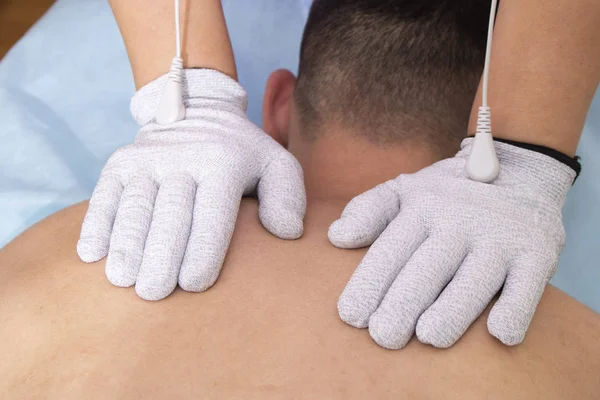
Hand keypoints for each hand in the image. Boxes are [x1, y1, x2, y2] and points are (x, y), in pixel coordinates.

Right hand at [77, 69, 305, 300]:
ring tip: (121, 279)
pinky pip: (105, 194)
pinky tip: (91, 254)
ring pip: (134, 205)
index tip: (193, 284)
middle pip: (170, 213)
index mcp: (223, 163)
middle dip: (160, 254)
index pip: (212, 212)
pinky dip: (97, 222)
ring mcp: (147, 159)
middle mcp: (183, 159)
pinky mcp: (121, 162)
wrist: (198, 110)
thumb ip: (288, 196)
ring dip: (126, 243)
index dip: (202, 249)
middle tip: (154, 293)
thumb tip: (287, 232)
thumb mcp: (276, 164)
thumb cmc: (242, 153)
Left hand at [329, 139, 574, 348]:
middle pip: (427, 268)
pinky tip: (500, 333)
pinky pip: (528, 284)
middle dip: (403, 303)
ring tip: (428, 337)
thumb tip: (336, 236)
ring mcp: (500, 237)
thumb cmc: (450, 192)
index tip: (352, 316)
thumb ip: (370, 211)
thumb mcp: (406, 190)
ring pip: (474, 280)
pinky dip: (516, 308)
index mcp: (422, 208)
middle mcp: (460, 221)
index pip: (391, 250)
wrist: (519, 169)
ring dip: (452, 310)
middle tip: (384, 336)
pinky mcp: (538, 252)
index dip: (370, 283)